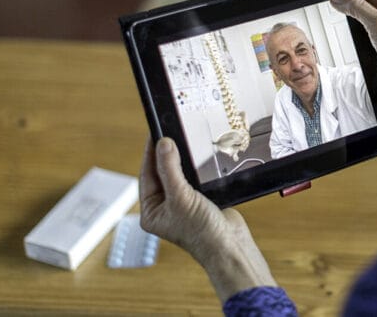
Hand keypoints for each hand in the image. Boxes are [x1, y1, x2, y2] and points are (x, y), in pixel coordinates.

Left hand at [139, 137, 276, 299]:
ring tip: (183, 139)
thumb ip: (170, 170)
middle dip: (165, 154)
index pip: (147, 175)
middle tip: (169, 131)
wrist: (230, 246)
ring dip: (181, 159)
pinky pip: (193, 178)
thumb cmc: (201, 232)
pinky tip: (198, 155)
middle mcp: (164, 207)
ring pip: (178, 173)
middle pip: (161, 172)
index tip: (155, 132)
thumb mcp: (181, 197)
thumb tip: (163, 144)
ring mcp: (182, 203)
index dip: (151, 153)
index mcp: (151, 211)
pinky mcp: (200, 200)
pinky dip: (195, 166)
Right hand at [330, 0, 376, 114]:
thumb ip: (357, 8)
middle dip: (354, 13)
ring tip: (347, 31)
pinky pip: (366, 43)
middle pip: (367, 10)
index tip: (340, 0)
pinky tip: (354, 46)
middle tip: (341, 15)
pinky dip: (358, 44)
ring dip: (356, 30)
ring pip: (366, 27)